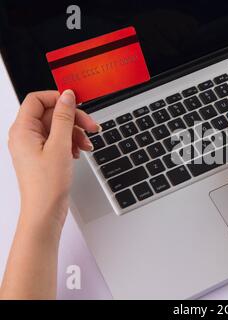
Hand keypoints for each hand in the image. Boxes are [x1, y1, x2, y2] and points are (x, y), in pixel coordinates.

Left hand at [8, 90, 98, 230]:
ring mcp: (34, 146)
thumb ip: (64, 118)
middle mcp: (25, 136)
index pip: (37, 100)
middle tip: (90, 127)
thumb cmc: (46, 185)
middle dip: (73, 119)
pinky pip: (58, 140)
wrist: (45, 211)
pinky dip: (71, 143)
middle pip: (51, 114)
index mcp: (23, 130)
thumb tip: (67, 97)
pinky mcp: (43, 156)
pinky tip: (79, 152)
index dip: (58, 99)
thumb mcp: (60, 146)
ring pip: (57, 128)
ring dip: (75, 133)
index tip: (76, 104)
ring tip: (86, 145)